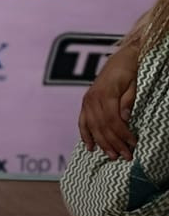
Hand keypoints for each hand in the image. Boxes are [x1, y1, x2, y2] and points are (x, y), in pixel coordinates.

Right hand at [79, 42, 138, 159]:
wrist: (120, 59)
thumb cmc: (129, 71)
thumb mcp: (134, 84)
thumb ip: (127, 101)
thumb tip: (124, 118)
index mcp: (105, 94)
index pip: (113, 120)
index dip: (123, 134)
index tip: (133, 145)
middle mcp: (92, 99)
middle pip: (102, 126)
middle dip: (114, 143)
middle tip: (125, 156)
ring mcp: (87, 101)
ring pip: (92, 127)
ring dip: (102, 143)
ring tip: (111, 156)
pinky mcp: (85, 103)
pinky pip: (82, 121)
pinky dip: (85, 134)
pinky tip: (90, 146)